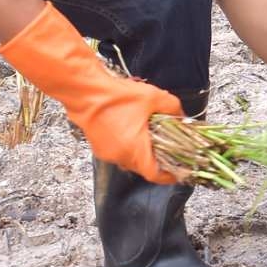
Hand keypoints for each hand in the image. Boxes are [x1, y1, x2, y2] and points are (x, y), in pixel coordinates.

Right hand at [0, 5, 180, 183]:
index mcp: (135, 152)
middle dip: (155, 157)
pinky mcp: (98, 146)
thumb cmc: (118, 97)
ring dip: (140, 149)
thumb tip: (180, 115)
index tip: (178, 170)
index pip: (155, 175)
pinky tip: (130, 126)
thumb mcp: (153, 98)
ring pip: (129, 158)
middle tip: (166, 144)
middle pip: (143, 166)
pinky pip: (118, 150)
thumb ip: (173, 108)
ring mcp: (106, 153)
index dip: (169, 175)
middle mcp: (119, 158)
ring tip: (148, 131)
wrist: (85, 91)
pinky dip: (127, 143)